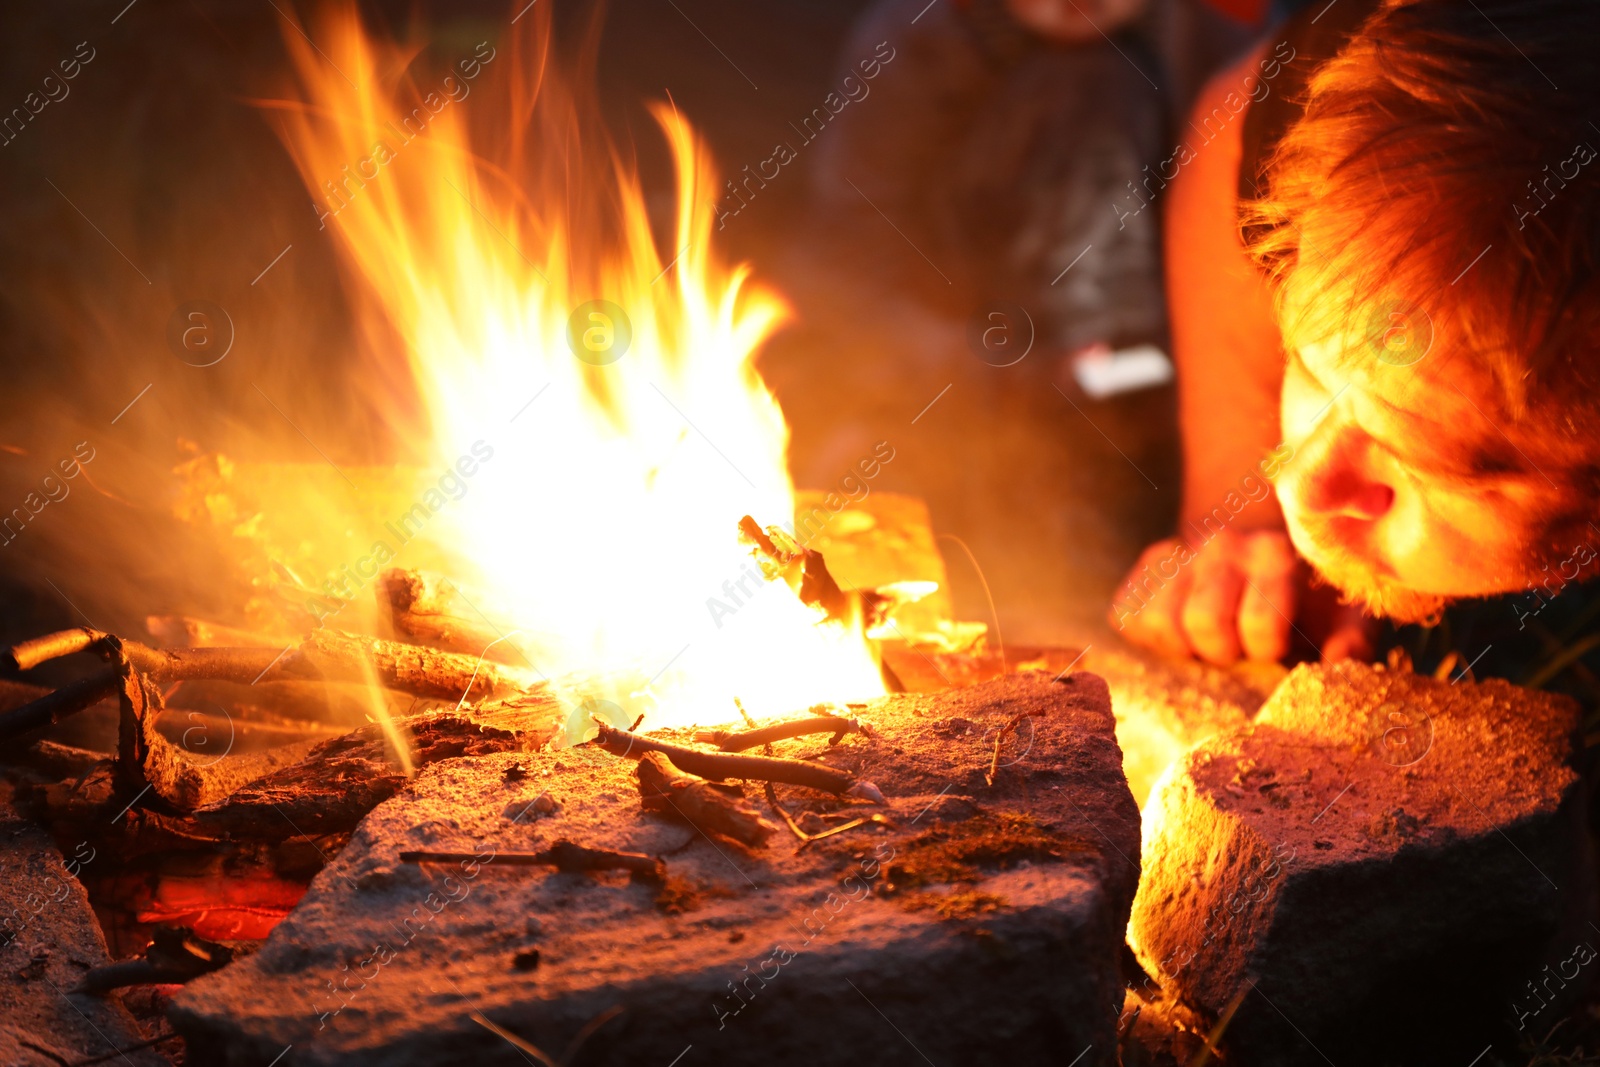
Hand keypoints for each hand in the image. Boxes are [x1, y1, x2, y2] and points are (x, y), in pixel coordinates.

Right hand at [1109, 528, 1375, 665]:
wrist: (1254, 541)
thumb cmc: (1305, 592)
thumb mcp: (1343, 609)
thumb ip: (1351, 636)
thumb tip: (1338, 664)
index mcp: (1275, 554)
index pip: (1259, 622)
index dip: (1265, 648)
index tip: (1274, 649)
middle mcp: (1221, 545)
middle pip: (1203, 623)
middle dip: (1223, 650)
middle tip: (1237, 649)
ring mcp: (1175, 553)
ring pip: (1161, 621)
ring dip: (1186, 644)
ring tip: (1210, 641)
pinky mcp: (1143, 569)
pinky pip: (1130, 617)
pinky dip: (1155, 636)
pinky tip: (1182, 629)